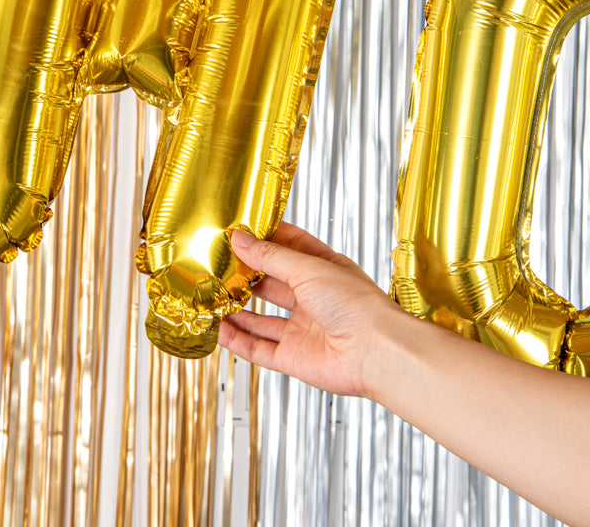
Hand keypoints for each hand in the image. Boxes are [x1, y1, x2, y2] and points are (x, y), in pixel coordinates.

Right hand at [218, 222, 402, 397]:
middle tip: (218, 264)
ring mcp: (302, 329)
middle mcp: (313, 299)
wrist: (377, 353)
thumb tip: (241, 239)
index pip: (288, 248)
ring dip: (237, 309)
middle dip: (245, 275)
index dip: (263, 240)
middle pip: (271, 284)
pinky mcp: (294, 357)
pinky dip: (237, 340)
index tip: (237, 232)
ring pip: (261, 319)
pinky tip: (219, 329)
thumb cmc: (357, 305)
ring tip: (212, 297)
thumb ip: (271, 256)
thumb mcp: (309, 268)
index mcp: (322, 271)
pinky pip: (259, 348)